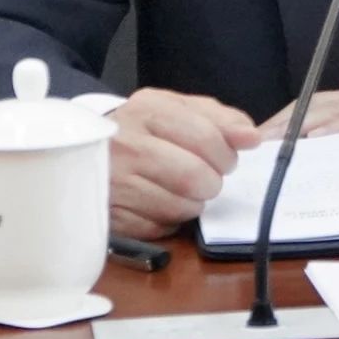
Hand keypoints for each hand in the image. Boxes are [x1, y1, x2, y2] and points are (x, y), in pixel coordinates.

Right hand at [106, 88, 261, 238]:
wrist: (86, 150)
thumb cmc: (144, 129)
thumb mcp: (178, 109)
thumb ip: (220, 118)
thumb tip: (252, 137)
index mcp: (147, 110)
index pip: (206, 136)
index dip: (226, 154)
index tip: (226, 160)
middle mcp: (125, 143)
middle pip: (194, 176)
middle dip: (211, 183)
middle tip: (206, 179)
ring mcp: (113, 182)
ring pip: (179, 207)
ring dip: (192, 205)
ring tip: (182, 191)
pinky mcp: (109, 215)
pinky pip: (158, 229)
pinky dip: (169, 222)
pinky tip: (160, 205)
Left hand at [259, 57, 338, 139]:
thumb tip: (336, 146)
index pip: (313, 107)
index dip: (284, 122)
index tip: (262, 138)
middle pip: (310, 106)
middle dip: (278, 125)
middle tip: (252, 143)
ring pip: (324, 112)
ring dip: (293, 129)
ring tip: (267, 145)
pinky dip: (331, 130)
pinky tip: (311, 141)